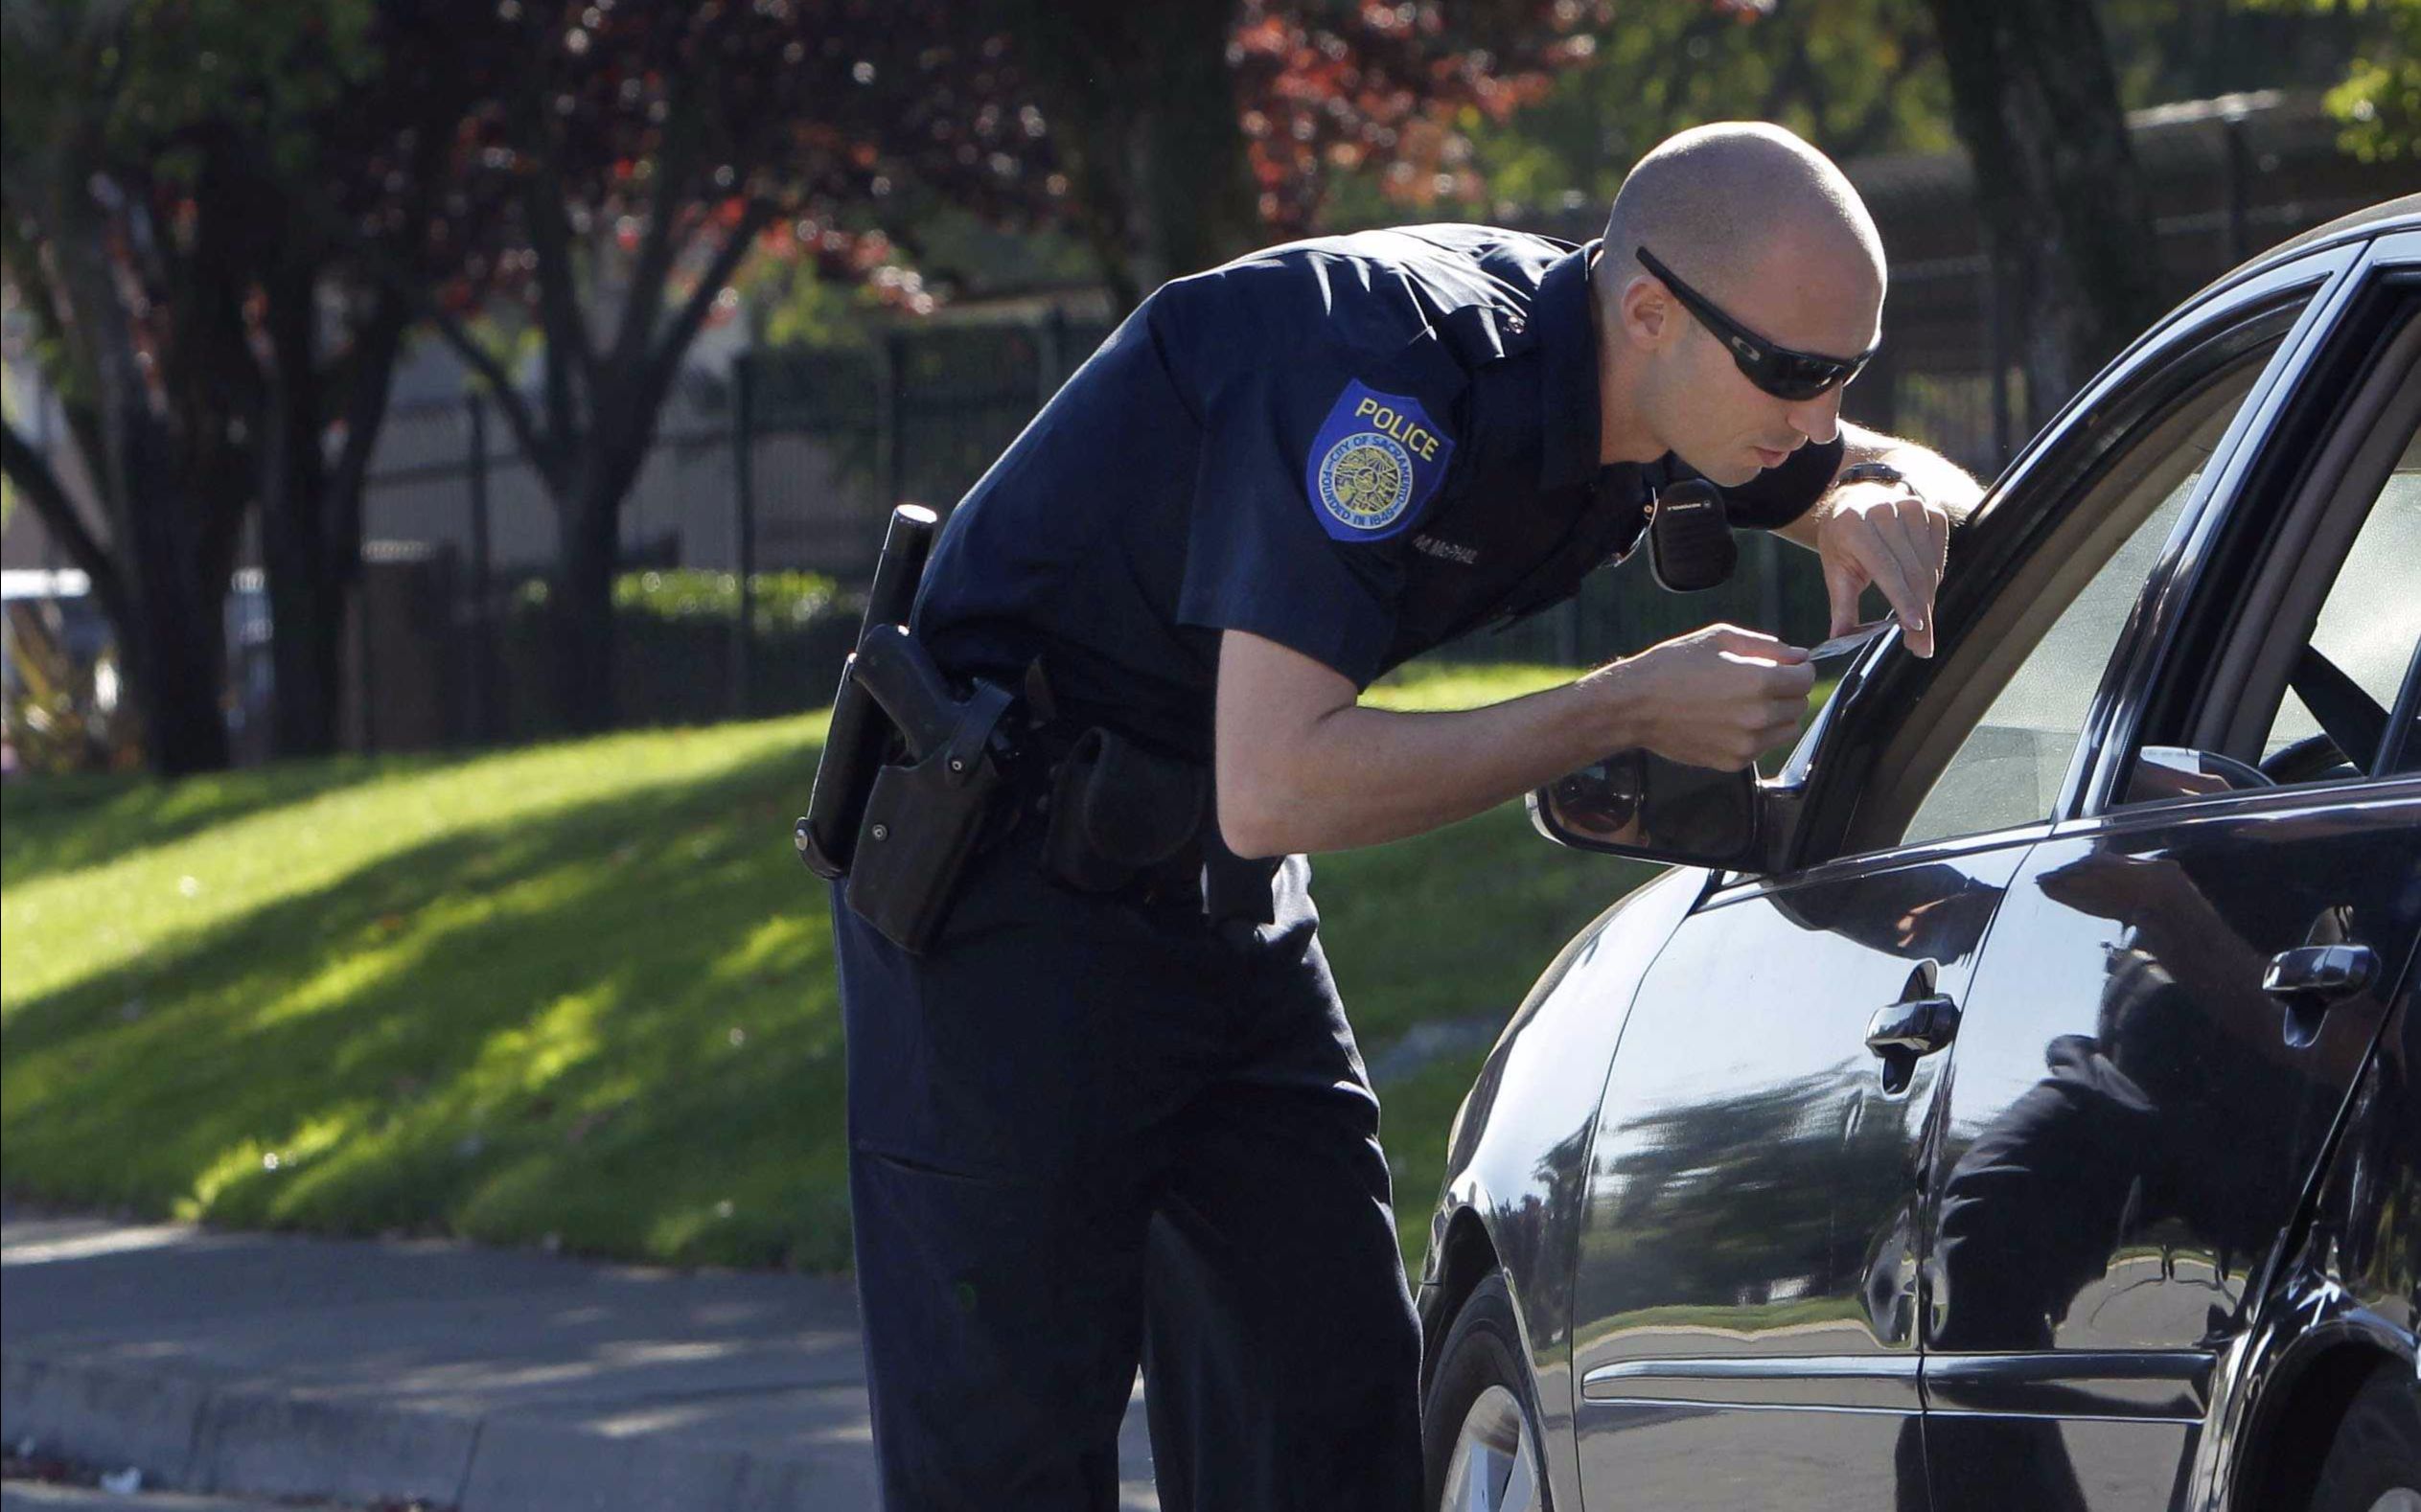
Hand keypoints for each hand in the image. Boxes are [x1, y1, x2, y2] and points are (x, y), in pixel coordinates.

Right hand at [1594, 623, 1816, 771]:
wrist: (1635, 706)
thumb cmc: (1673, 666)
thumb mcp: (1720, 638)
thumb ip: (1766, 646)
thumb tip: (1798, 656)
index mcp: (1759, 681)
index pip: (1805, 678)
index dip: (1799, 668)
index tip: (1788, 665)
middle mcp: (1759, 716)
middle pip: (1800, 705)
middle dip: (1788, 690)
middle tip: (1762, 682)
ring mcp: (1747, 743)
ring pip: (1787, 729)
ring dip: (1777, 714)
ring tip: (1747, 702)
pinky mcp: (1734, 762)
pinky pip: (1763, 747)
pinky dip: (1756, 734)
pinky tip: (1729, 720)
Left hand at [1817, 482, 1952, 657]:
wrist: (1857, 499)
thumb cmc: (1843, 539)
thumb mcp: (1835, 568)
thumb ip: (1841, 605)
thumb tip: (1839, 640)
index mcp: (1855, 525)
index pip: (1885, 567)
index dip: (1902, 598)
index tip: (1914, 627)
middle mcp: (1885, 512)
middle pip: (1911, 571)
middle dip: (1919, 612)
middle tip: (1921, 646)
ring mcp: (1912, 507)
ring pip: (1928, 566)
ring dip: (1928, 600)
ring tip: (1921, 629)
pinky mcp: (1931, 511)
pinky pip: (1939, 554)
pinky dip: (1935, 578)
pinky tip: (1925, 594)